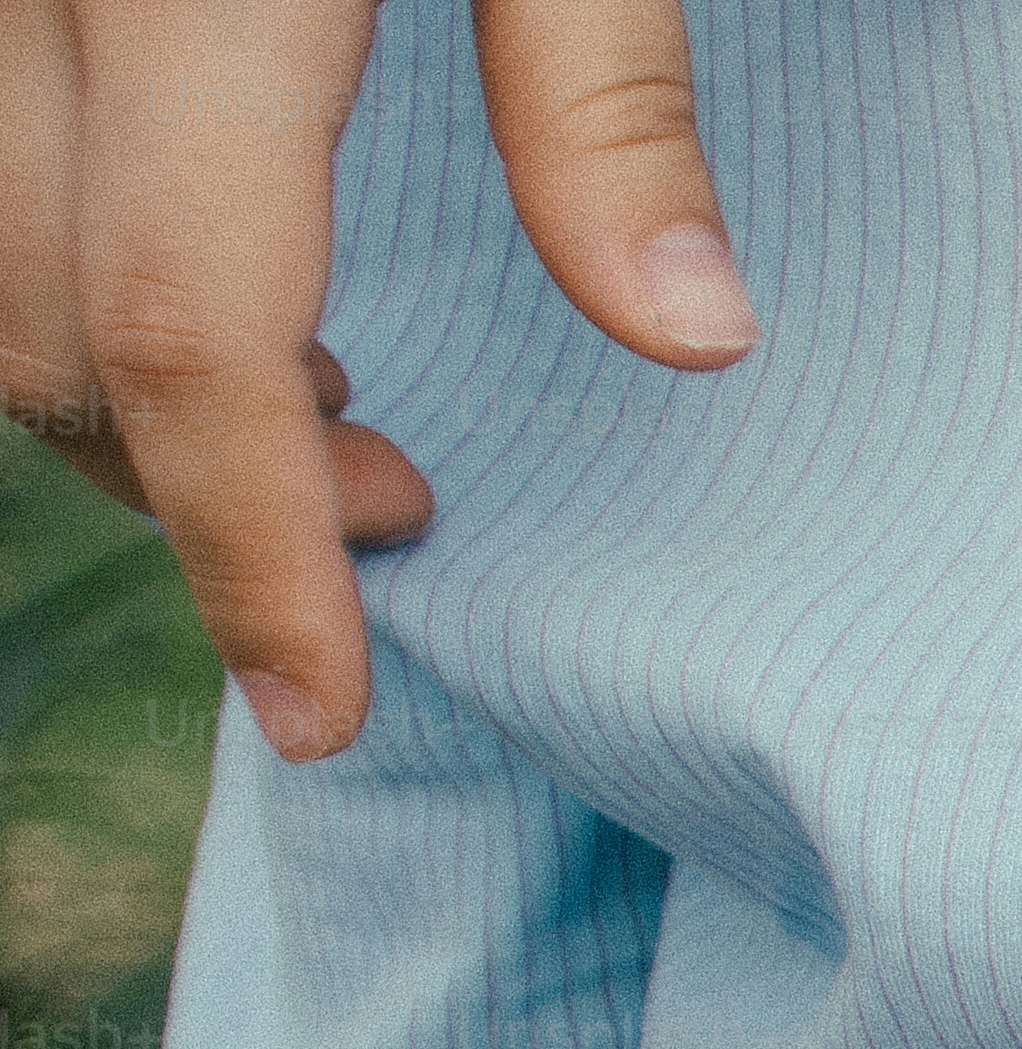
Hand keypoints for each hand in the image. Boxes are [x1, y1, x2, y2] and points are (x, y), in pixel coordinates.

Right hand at [0, 0, 745, 759]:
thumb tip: (698, 341)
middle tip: (404, 504)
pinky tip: (232, 281)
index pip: (187, 333)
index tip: (325, 720)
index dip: (252, 557)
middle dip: (200, 484)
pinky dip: (75, 272)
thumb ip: (606, 96)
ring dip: (124, 384)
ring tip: (337, 409)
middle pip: (51, 322)